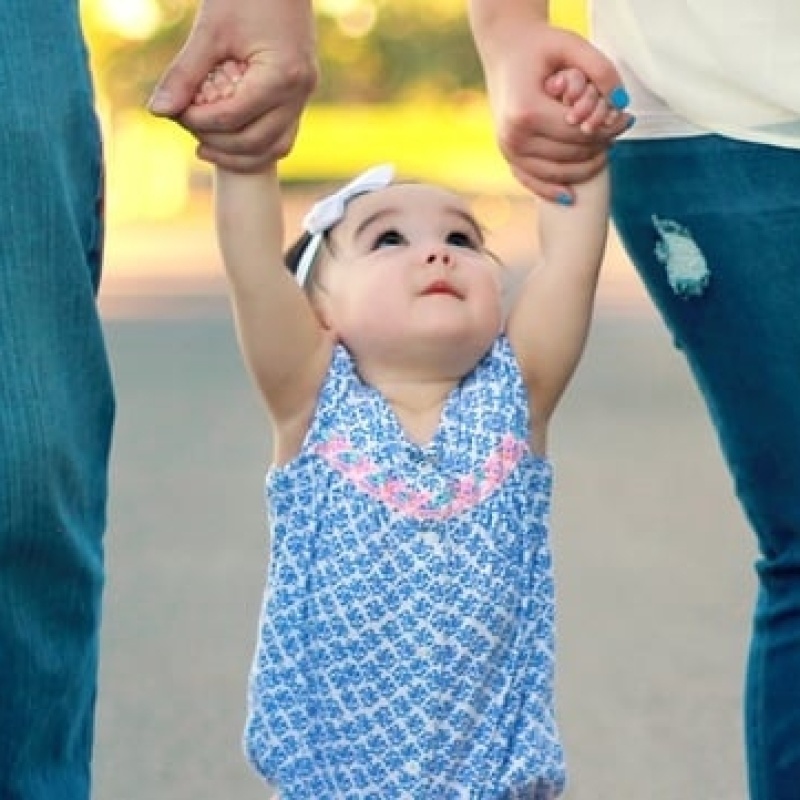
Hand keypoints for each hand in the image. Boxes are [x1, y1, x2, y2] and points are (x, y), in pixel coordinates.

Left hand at [148, 0, 317, 171]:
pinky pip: (282, 137)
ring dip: (239, 156)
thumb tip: (158, 111)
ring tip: (205, 147)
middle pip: (255, 142)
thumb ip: (185, 73)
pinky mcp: (299, 96)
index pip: (233, 117)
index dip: (199, 122)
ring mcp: (303, 97)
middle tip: (186, 128)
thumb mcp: (211, 30)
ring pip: (274, 149)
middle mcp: (299, 92)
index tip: (175, 113)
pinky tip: (228, 141)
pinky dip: (256, 146)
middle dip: (216, 143)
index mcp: (281, 76)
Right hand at [474, 16, 631, 201]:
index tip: (627, 120)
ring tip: (605, 151)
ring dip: (584, 167)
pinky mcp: (508, 157)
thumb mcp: (572, 45)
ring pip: (556, 173)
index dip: (607, 130)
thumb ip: (601, 70)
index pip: (578, 134)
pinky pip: (532, 182)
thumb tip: (622, 106)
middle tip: (618, 133)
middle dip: (599, 146)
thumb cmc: (540, 46)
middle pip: (569, 155)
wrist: (505, 51)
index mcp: (527, 111)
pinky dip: (552, 191)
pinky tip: (571, 197)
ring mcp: (508, 150)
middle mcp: (514, 136)